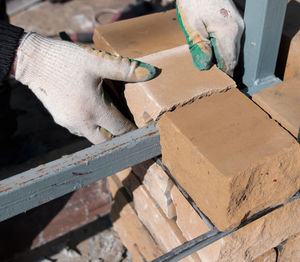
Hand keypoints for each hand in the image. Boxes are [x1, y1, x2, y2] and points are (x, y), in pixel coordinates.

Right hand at [14, 33, 156, 143]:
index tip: (143, 131)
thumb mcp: (96, 61)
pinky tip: (94, 114)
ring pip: (93, 138)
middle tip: (129, 129)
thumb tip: (150, 73)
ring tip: (113, 121)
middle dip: (120, 138)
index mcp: (93, 109)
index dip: (134, 131)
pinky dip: (91, 127)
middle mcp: (82, 122)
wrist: (33, 62)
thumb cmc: (66, 60)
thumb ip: (124, 69)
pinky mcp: (61, 121)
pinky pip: (81, 131)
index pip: (120, 130)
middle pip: (107, 141)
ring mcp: (69, 124)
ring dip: (105, 133)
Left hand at [176, 0, 243, 75]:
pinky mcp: (235, 21)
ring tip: (209, 65)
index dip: (223, 74)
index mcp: (228, 33)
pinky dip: (223, 49)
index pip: (229, 61)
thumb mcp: (193, 27)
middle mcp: (238, 29)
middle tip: (211, 78)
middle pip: (233, 57)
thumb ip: (199, 48)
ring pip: (233, 49)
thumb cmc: (195, 3)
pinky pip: (231, 41)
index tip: (216, 83)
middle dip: (223, 68)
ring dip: (222, 58)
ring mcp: (238, 24)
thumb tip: (205, 67)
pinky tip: (212, 51)